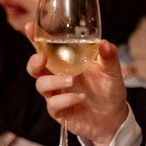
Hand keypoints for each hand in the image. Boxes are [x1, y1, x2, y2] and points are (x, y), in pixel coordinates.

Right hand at [27, 29, 128, 145]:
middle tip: (43, 58)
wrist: (114, 118)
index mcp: (66, 63)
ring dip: (53, 81)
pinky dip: (66, 99)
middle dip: (34, 62)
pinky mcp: (60, 112)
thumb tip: (104, 42)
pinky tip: (80, 97)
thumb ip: (108, 56)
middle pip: (34, 68)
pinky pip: (54, 104)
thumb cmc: (109, 90)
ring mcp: (57, 95)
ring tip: (71, 80)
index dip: (35, 38)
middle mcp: (57, 77)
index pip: (46, 49)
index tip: (30, 27)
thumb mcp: (112, 71)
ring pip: (41, 86)